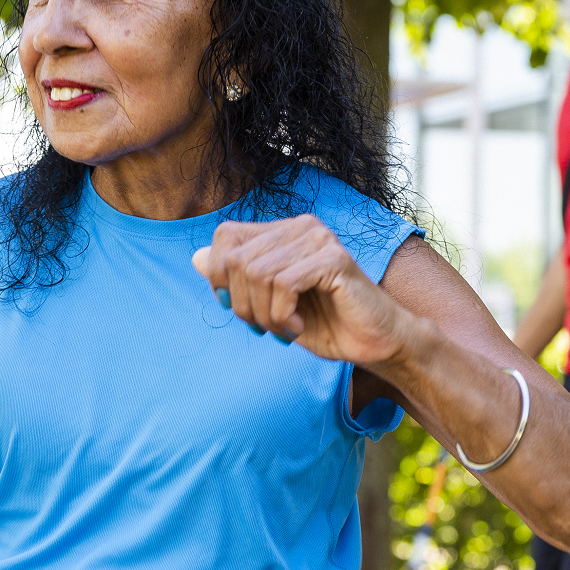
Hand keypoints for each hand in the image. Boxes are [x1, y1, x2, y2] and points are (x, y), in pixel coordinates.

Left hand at [191, 215, 417, 364]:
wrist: (375, 343)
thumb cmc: (325, 323)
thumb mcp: (269, 305)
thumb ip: (236, 281)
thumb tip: (195, 258)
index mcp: (283, 232)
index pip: (225, 236)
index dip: (219, 276)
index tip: (240, 308)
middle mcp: (300, 226)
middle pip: (235, 259)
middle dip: (243, 305)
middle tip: (266, 327)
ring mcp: (318, 238)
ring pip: (257, 273)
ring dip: (265, 315)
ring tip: (284, 329)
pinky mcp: (334, 259)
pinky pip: (284, 283)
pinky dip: (283, 315)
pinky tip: (299, 327)